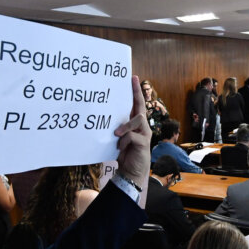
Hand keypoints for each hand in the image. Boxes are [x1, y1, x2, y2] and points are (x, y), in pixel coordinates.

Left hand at [114, 76, 151, 192]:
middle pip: (141, 106)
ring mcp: (145, 133)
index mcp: (135, 123)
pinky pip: (132, 135)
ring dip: (125, 126)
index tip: (133, 78)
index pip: (137, 104)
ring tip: (116, 135)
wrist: (131, 171)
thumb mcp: (119, 138)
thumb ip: (117, 127)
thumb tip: (104, 117)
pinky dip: (123, 141)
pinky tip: (120, 147)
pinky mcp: (144, 142)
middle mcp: (143, 126)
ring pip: (138, 119)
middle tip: (132, 80)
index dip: (135, 91)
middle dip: (136, 93)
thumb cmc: (125, 153)